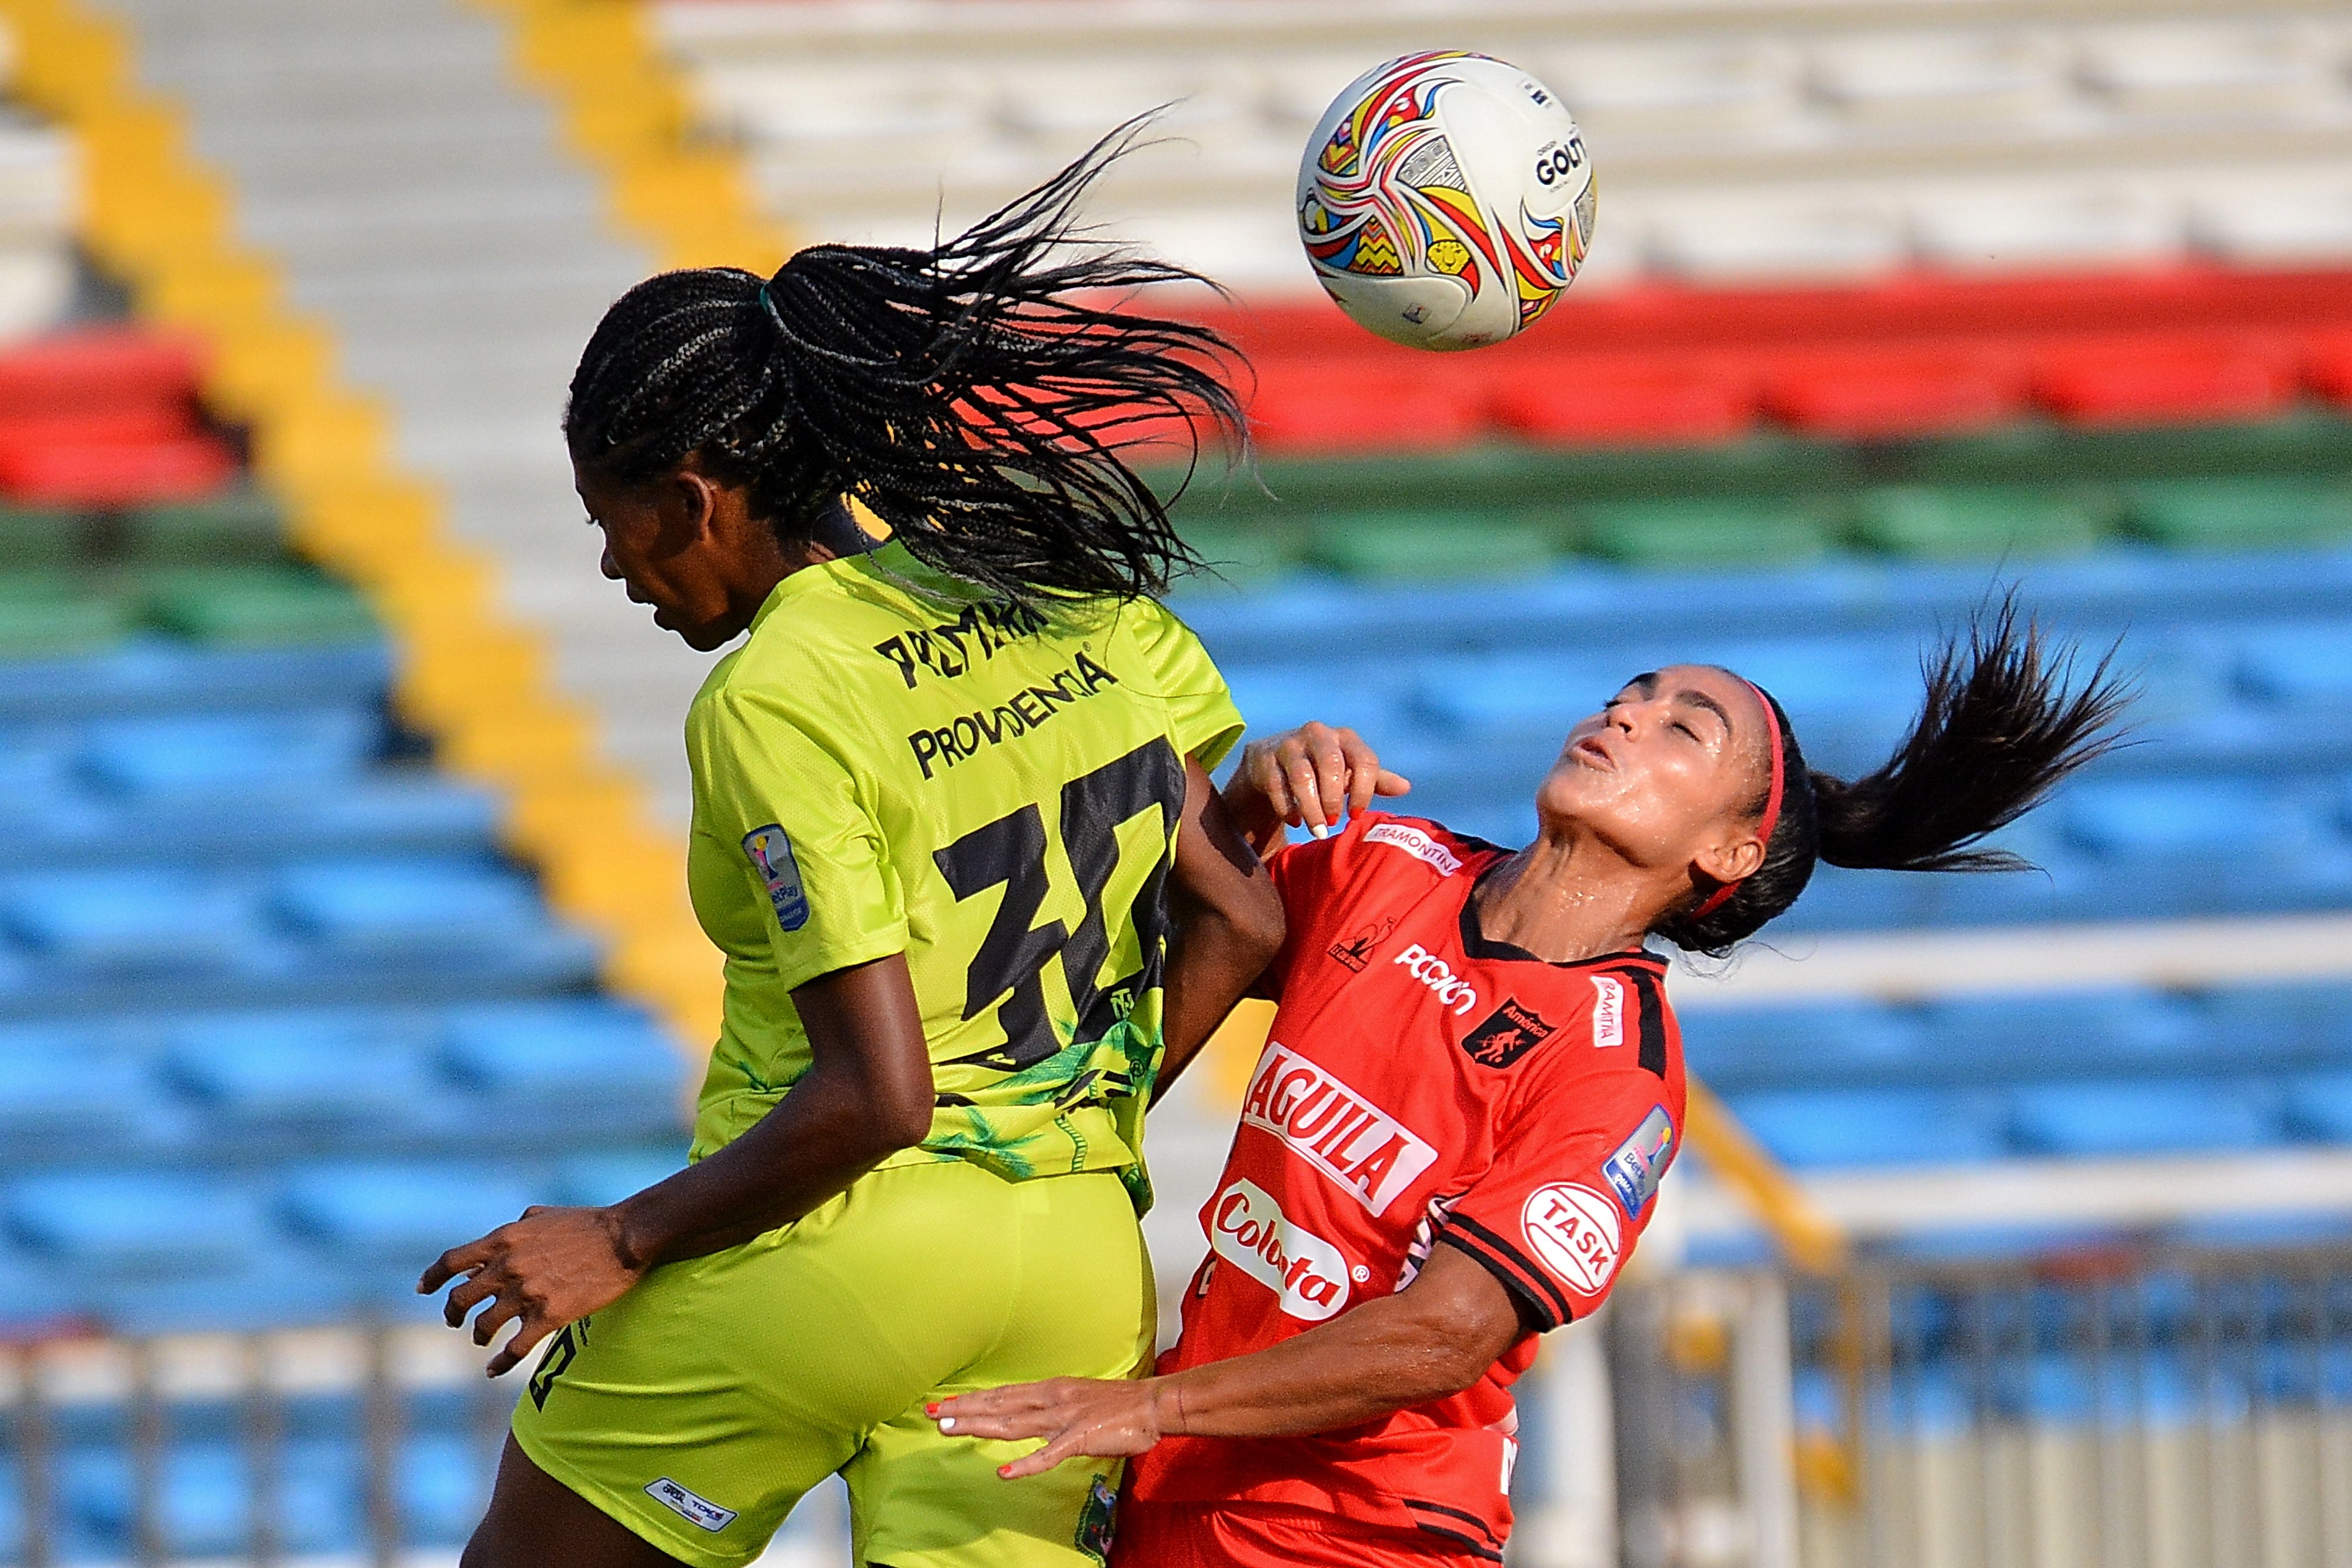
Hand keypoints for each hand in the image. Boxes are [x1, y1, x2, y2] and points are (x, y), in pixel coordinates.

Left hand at [417, 1205, 644, 1376]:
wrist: (624, 1238)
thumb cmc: (588, 1222)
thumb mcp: (542, 1216)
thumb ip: (514, 1229)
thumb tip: (496, 1244)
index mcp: (504, 1240)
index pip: (451, 1262)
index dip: (432, 1277)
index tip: (423, 1289)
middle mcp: (508, 1267)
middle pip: (461, 1299)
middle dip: (453, 1314)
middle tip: (456, 1321)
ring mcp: (527, 1293)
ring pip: (484, 1326)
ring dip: (479, 1336)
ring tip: (482, 1341)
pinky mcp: (549, 1316)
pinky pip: (514, 1348)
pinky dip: (500, 1363)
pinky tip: (494, 1370)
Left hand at [929, 1377, 1182, 1478]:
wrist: (1153, 1404)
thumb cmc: (1119, 1404)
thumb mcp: (1077, 1397)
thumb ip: (1053, 1407)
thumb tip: (1031, 1412)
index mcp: (1051, 1389)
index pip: (1004, 1394)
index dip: (973, 1399)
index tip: (946, 1403)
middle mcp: (1051, 1399)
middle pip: (1000, 1405)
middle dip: (965, 1409)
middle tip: (932, 1413)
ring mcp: (1064, 1418)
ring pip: (1013, 1423)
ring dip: (979, 1426)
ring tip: (950, 1428)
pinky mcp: (1080, 1438)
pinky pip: (1048, 1455)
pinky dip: (1025, 1464)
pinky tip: (1004, 1472)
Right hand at [1229, 722, 1409, 843]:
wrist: (1272, 764)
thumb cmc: (1321, 771)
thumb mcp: (1349, 774)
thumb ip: (1376, 780)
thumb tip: (1405, 788)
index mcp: (1345, 737)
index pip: (1364, 760)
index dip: (1364, 790)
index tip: (1356, 815)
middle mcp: (1317, 733)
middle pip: (1331, 763)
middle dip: (1334, 798)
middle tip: (1334, 822)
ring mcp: (1288, 743)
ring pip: (1302, 775)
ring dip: (1311, 808)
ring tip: (1316, 830)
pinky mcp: (1264, 757)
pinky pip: (1277, 785)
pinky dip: (1288, 807)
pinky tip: (1295, 822)